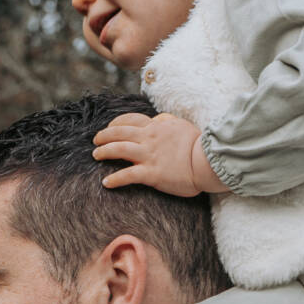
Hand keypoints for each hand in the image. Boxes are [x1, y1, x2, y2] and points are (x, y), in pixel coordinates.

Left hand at [92, 110, 221, 197]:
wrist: (208, 161)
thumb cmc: (199, 145)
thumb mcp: (182, 126)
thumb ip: (168, 122)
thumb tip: (158, 120)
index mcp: (157, 127)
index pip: (131, 120)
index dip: (116, 123)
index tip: (109, 127)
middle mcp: (149, 139)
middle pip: (119, 132)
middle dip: (104, 135)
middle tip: (96, 141)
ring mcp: (149, 156)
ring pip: (119, 150)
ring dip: (104, 152)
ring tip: (96, 155)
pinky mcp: (152, 174)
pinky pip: (127, 175)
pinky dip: (115, 179)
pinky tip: (106, 183)